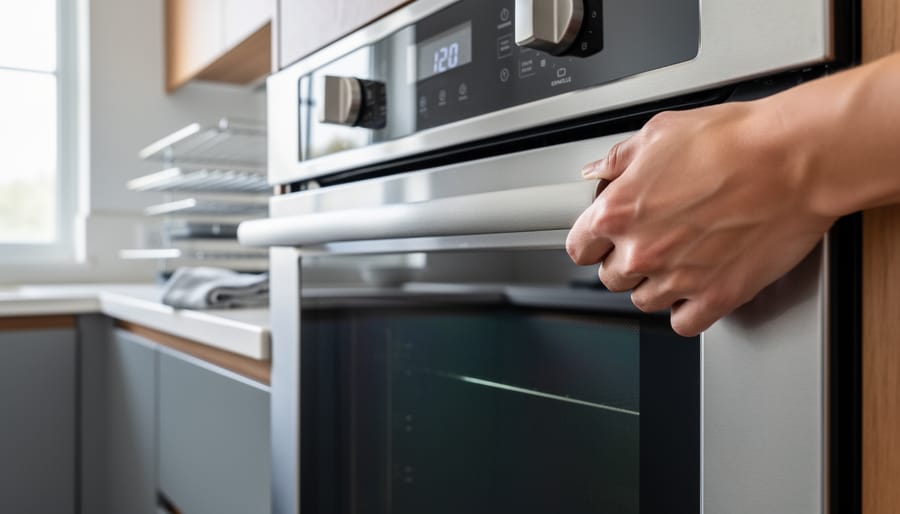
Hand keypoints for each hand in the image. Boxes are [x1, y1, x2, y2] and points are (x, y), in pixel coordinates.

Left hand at [566, 101, 835, 335]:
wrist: (792, 159)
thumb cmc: (733, 140)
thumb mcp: (660, 133)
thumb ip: (620, 159)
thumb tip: (599, 171)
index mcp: (618, 212)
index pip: (579, 249)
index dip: (592, 242)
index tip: (602, 240)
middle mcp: (642, 251)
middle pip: (612, 278)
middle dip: (626, 261)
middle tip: (651, 240)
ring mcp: (678, 279)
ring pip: (644, 301)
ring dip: (655, 285)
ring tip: (679, 258)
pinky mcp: (716, 297)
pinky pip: (684, 322)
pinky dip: (687, 309)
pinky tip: (696, 287)